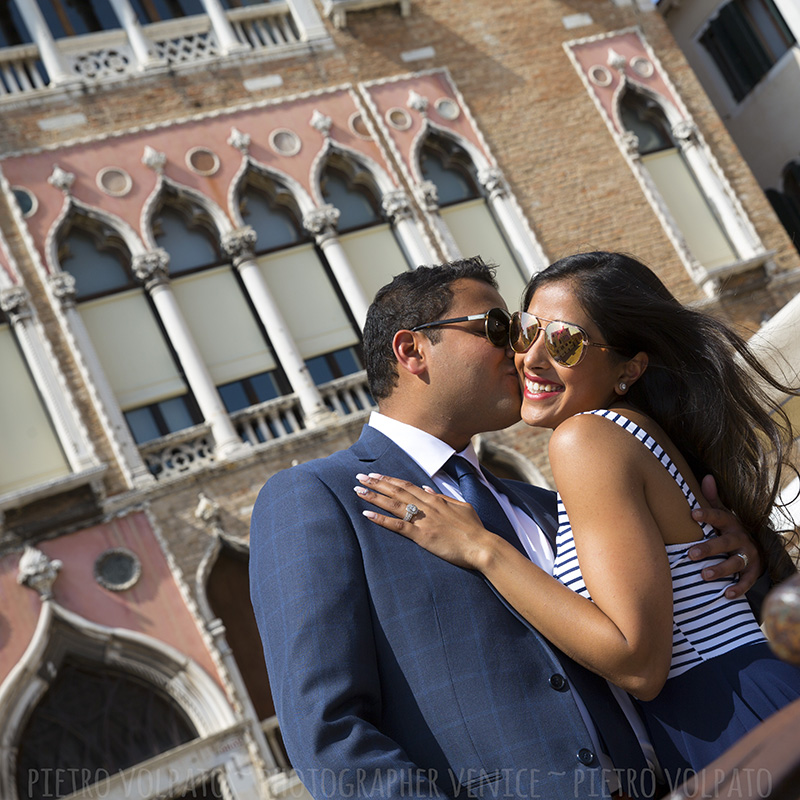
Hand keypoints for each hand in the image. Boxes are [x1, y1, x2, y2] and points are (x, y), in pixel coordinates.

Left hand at [354, 472, 492, 569]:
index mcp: (435, 499)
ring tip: (358, 490)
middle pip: (396, 491)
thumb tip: (427, 488)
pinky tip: (367, 514)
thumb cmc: (474, 529)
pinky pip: (397, 525)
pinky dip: (381, 519)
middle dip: (376, 483)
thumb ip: (442, 497)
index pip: (407, 485)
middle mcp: (427, 506)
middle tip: (359, 477)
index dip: (390, 480)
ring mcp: (423, 520)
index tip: (376, 475)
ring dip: (374, 496)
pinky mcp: (422, 535)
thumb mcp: (461, 506)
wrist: (482, 546)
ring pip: (394, 504)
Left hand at [690, 475, 761, 597]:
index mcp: (730, 523)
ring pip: (736, 562)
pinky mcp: (754, 571)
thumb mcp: (723, 513)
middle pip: (725, 543)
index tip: (692, 514)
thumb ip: (712, 499)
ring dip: (721, 569)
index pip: (719, 516)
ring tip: (704, 575)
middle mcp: (741, 538)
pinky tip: (726, 594)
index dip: (707, 515)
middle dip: (708, 548)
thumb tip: (706, 476)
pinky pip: (747, 580)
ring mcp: (749, 555)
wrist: (758, 546)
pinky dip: (739, 588)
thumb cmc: (730, 528)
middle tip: (690, 554)